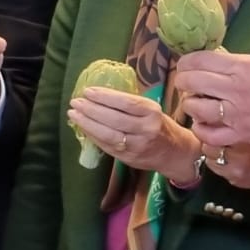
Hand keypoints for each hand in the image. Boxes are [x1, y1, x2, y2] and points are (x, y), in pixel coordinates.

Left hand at [69, 86, 199, 180]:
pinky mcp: (128, 158)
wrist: (175, 153)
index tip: (87, 91)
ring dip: (87, 123)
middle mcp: (146, 129)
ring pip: (108, 134)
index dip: (105, 96)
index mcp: (152, 113)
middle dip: (91, 109)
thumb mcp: (151, 110)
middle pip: (114, 119)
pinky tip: (83, 127)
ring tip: (73, 113)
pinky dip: (92, 136)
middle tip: (76, 102)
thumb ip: (130, 104)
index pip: (126, 103)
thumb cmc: (159, 126)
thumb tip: (99, 93)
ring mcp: (137, 146)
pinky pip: (106, 146)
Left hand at [175, 50, 249, 146]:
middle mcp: (236, 90)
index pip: (198, 60)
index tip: (186, 66)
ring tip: (197, 103)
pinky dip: (200, 129)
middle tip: (188, 85)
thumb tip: (208, 62)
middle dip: (183, 82)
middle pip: (190, 82)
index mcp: (242, 68)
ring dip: (190, 105)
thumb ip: (234, 63)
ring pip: (194, 108)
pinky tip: (203, 123)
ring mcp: (237, 114)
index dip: (185, 63)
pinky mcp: (241, 134)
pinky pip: (208, 135)